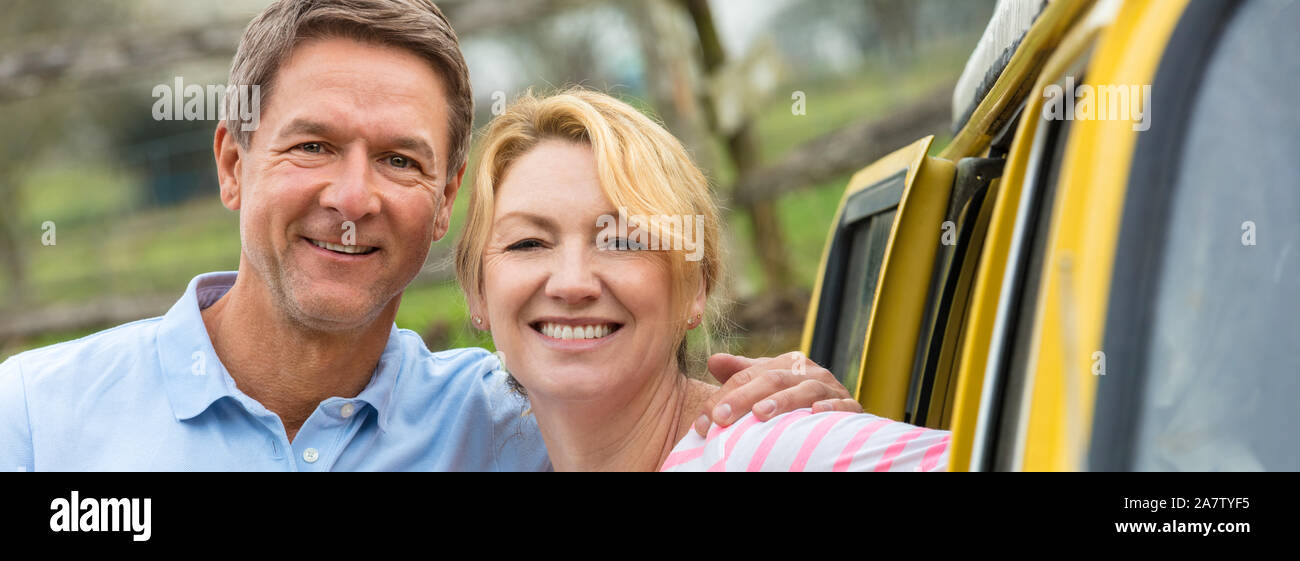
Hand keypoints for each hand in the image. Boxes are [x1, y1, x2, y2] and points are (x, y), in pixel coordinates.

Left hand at [695, 351, 860, 435]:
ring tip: (760, 414)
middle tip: (720, 419)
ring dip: (783, 401)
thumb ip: (742, 372)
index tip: (703, 423)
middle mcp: (808, 371)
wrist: (841, 414)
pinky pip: (842, 405)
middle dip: (743, 399)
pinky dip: (830, 407)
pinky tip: (816, 413)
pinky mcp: (851, 407)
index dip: (723, 397)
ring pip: (805, 390)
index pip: (748, 375)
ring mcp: (830, 388)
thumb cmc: (796, 399)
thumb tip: (712, 359)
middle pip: (772, 380)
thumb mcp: (768, 383)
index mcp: (787, 363)